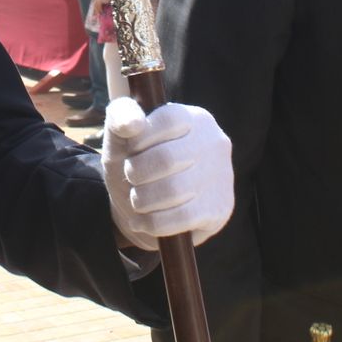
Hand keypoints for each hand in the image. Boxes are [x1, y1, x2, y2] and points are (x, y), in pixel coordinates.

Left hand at [102, 97, 233, 250]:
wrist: (152, 213)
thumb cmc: (138, 165)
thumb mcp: (122, 140)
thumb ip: (120, 118)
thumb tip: (132, 124)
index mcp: (195, 118)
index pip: (168, 119)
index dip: (140, 139)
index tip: (130, 151)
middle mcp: (215, 142)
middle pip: (167, 158)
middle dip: (136, 172)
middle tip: (131, 179)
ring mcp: (222, 177)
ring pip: (173, 191)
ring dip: (142, 200)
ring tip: (137, 200)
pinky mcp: (220, 209)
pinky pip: (180, 218)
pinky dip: (151, 223)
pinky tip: (140, 221)